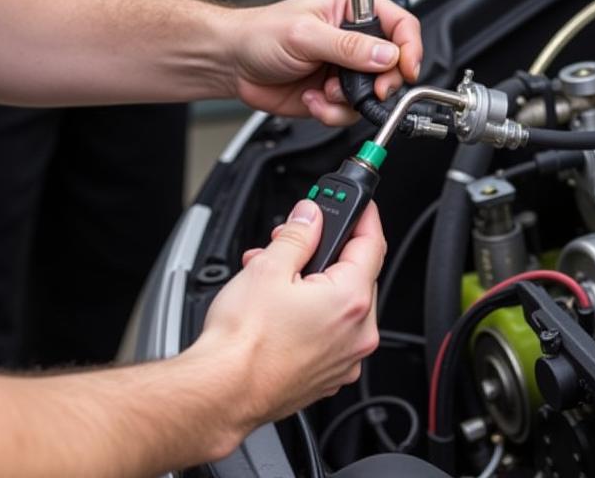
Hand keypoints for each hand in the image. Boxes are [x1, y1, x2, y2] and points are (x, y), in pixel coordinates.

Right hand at [197, 198, 384, 429]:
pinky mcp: (326, 375)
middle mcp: (357, 333)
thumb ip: (298, 234)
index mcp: (351, 301)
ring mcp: (344, 359)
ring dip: (312, 281)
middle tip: (295, 236)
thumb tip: (310, 216)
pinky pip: (329, 331)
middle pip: (356, 273)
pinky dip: (311, 312)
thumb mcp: (269, 267)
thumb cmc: (243, 342)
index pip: (372, 243)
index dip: (363, 215)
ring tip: (272, 272)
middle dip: (324, 249)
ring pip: (339, 302)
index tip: (358, 202)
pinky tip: (279, 304)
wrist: (222, 393)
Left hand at [228, 0, 421, 125]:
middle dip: (381, 83)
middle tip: (370, 91)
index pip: (399, 23)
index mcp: (352, 9)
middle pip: (394, 64)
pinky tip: (312, 99)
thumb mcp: (305, 35)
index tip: (407, 69)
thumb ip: (349, 47)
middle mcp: (353, 38)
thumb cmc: (260, 34)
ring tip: (325, 92)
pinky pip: (350, 111)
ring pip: (373, 93)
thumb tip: (387, 55)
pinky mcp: (333, 92)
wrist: (232, 63)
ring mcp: (344, 67)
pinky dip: (332, 112)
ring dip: (349, 100)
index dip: (410, 46)